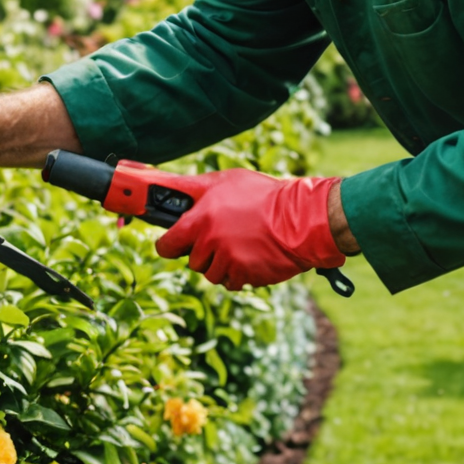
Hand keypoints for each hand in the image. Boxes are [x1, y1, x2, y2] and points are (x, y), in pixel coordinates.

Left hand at [151, 169, 345, 288]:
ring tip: (242, 245)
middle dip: (204, 253)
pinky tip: (252, 256)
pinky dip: (240, 274)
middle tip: (224, 237)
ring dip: (222, 265)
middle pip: (193, 261)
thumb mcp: (224, 181)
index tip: (176, 244)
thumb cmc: (262, 196)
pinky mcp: (245, 275)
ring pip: (212, 274)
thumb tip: (163, 185)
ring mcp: (228, 261)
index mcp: (200, 219)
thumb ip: (191, 188)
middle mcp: (210, 242)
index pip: (166, 245)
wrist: (300, 218)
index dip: (170, 245)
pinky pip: (232, 282)